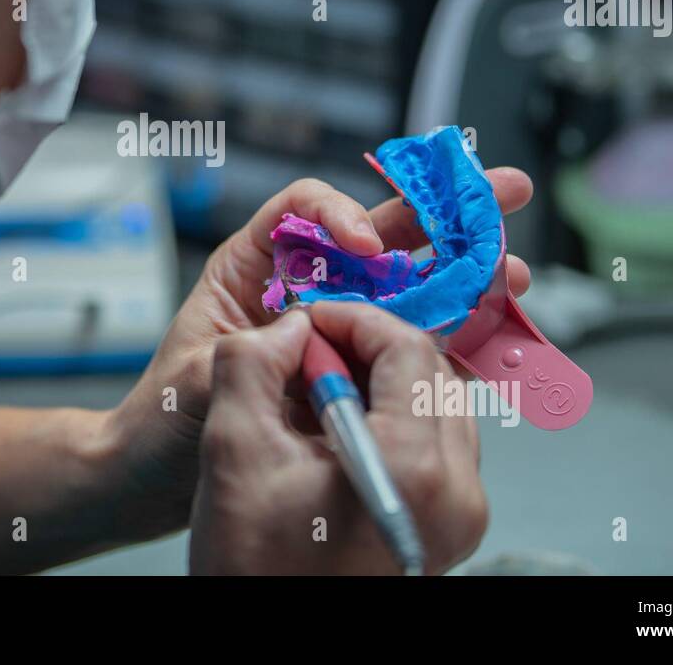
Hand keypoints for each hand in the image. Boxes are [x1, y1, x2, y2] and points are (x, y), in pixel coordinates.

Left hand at [104, 170, 532, 538]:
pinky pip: (408, 346)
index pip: (302, 211)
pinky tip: (493, 337)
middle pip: (376, 236)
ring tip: (512, 274)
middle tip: (500, 192)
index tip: (366, 245)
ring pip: (405, 289)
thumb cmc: (162, 423)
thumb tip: (295, 332)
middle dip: (440, 214)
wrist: (161, 480)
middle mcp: (299, 291)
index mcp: (251, 269)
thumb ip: (240, 355)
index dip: (340, 215)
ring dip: (461, 277)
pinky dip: (450, 342)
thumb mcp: (193, 382)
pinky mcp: (352, 372)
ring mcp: (331, 330)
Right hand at [189, 301, 486, 574]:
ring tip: (323, 387)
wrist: (269, 641)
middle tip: (313, 348)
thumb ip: (251, 366)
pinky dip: (396, 417)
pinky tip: (343, 427)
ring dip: (385, 380)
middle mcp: (456, 492)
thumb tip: (286, 326)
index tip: (310, 320)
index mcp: (412, 468)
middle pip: (434, 373)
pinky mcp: (450, 529)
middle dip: (371, 346)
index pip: (408, 349)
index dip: (354, 320)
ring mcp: (460, 515)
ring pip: (440, 405)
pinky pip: (438, 445)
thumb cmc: (255, 568)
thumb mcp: (233, 452)